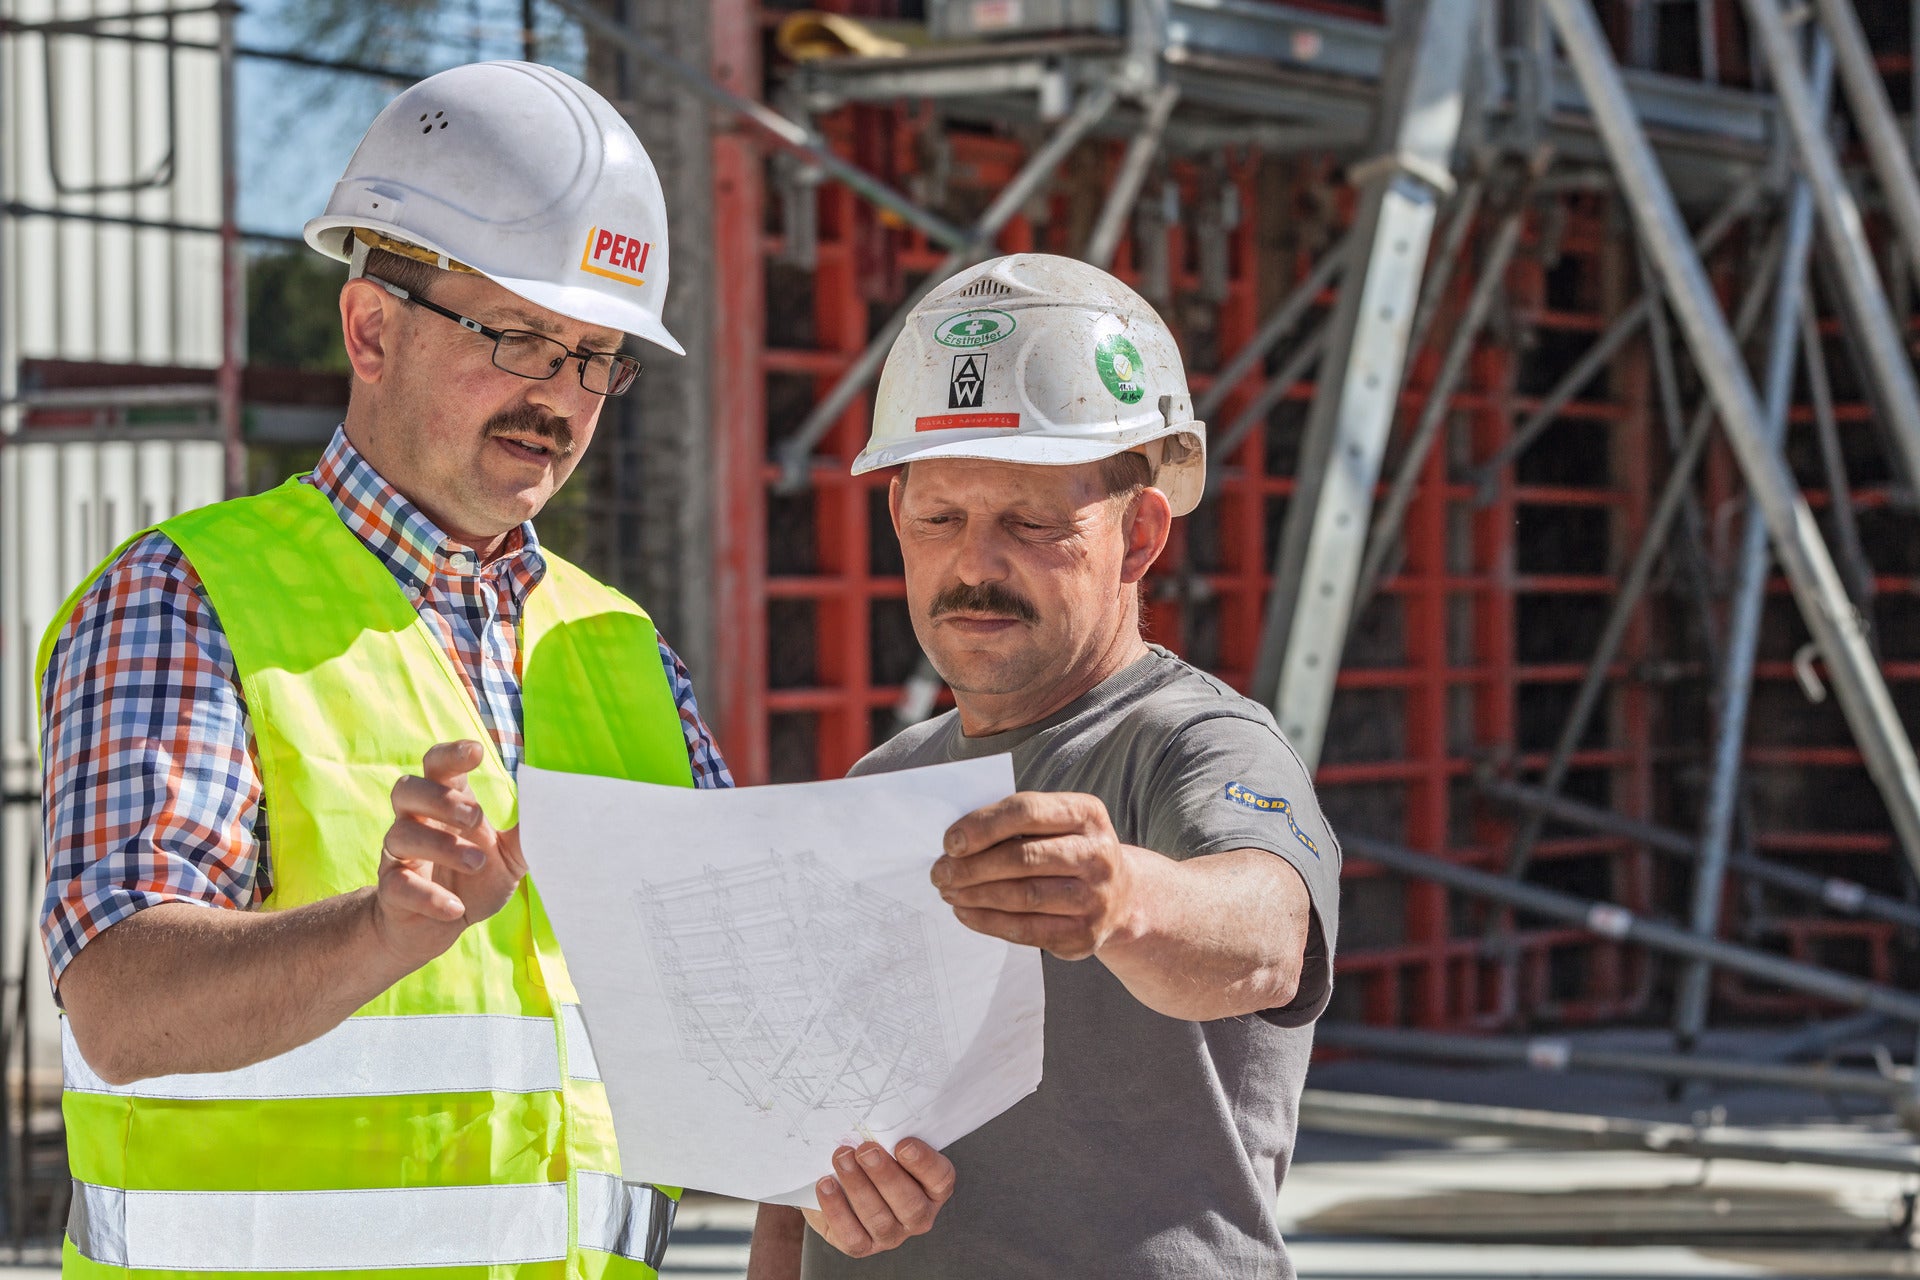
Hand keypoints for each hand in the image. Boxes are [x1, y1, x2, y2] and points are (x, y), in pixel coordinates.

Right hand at [372, 740, 526, 966]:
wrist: (435, 928)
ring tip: (477, 862)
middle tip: (476, 817)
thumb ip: (527, 835)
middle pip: (407, 790)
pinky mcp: (391, 891)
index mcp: (444, 806)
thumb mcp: (508, 857)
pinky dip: (428, 896)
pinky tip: (456, 906)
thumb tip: (560, 812)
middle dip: (440, 799)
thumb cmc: (473, 881)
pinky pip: (397, 886)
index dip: (451, 754)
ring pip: (401, 835)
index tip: (476, 752)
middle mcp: (415, 822)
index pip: (437, 766)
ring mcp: (399, 856)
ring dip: (441, 846)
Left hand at [801, 1139, 954, 1257]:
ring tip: (841, 1158)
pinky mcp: (862, 1246)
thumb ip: (888, 1136)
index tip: (903, 1144)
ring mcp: (890, 1235)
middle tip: (865, 1150)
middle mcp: (917, 1216)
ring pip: (879, 1219)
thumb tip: (874, 1120)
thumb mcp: (885, 1144)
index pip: (940, 1179)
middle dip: (885, 1175)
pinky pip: (851, 1235)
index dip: (924, 1163)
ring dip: (858, 1186)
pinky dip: (837, 1209)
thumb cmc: (870, 1157)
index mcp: (933, 1188)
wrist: (841, 1182)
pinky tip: (826, 1184)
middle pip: (910, 1204)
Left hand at [933, 791, 1139, 959]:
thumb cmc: (1069, 851)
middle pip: (1022, 858)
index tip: (949, 841)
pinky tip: (965, 912)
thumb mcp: (1057, 824)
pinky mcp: (1084, 935)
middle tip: (939, 872)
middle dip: (972, 866)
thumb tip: (956, 842)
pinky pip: (1026, 930)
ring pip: (1022, 896)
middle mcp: (1098, 854)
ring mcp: (1095, 898)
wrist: (1121, 896)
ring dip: (975, 895)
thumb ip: (1015, 825)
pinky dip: (988, 921)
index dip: (983, 826)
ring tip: (948, 891)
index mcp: (1087, 813)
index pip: (1027, 811)